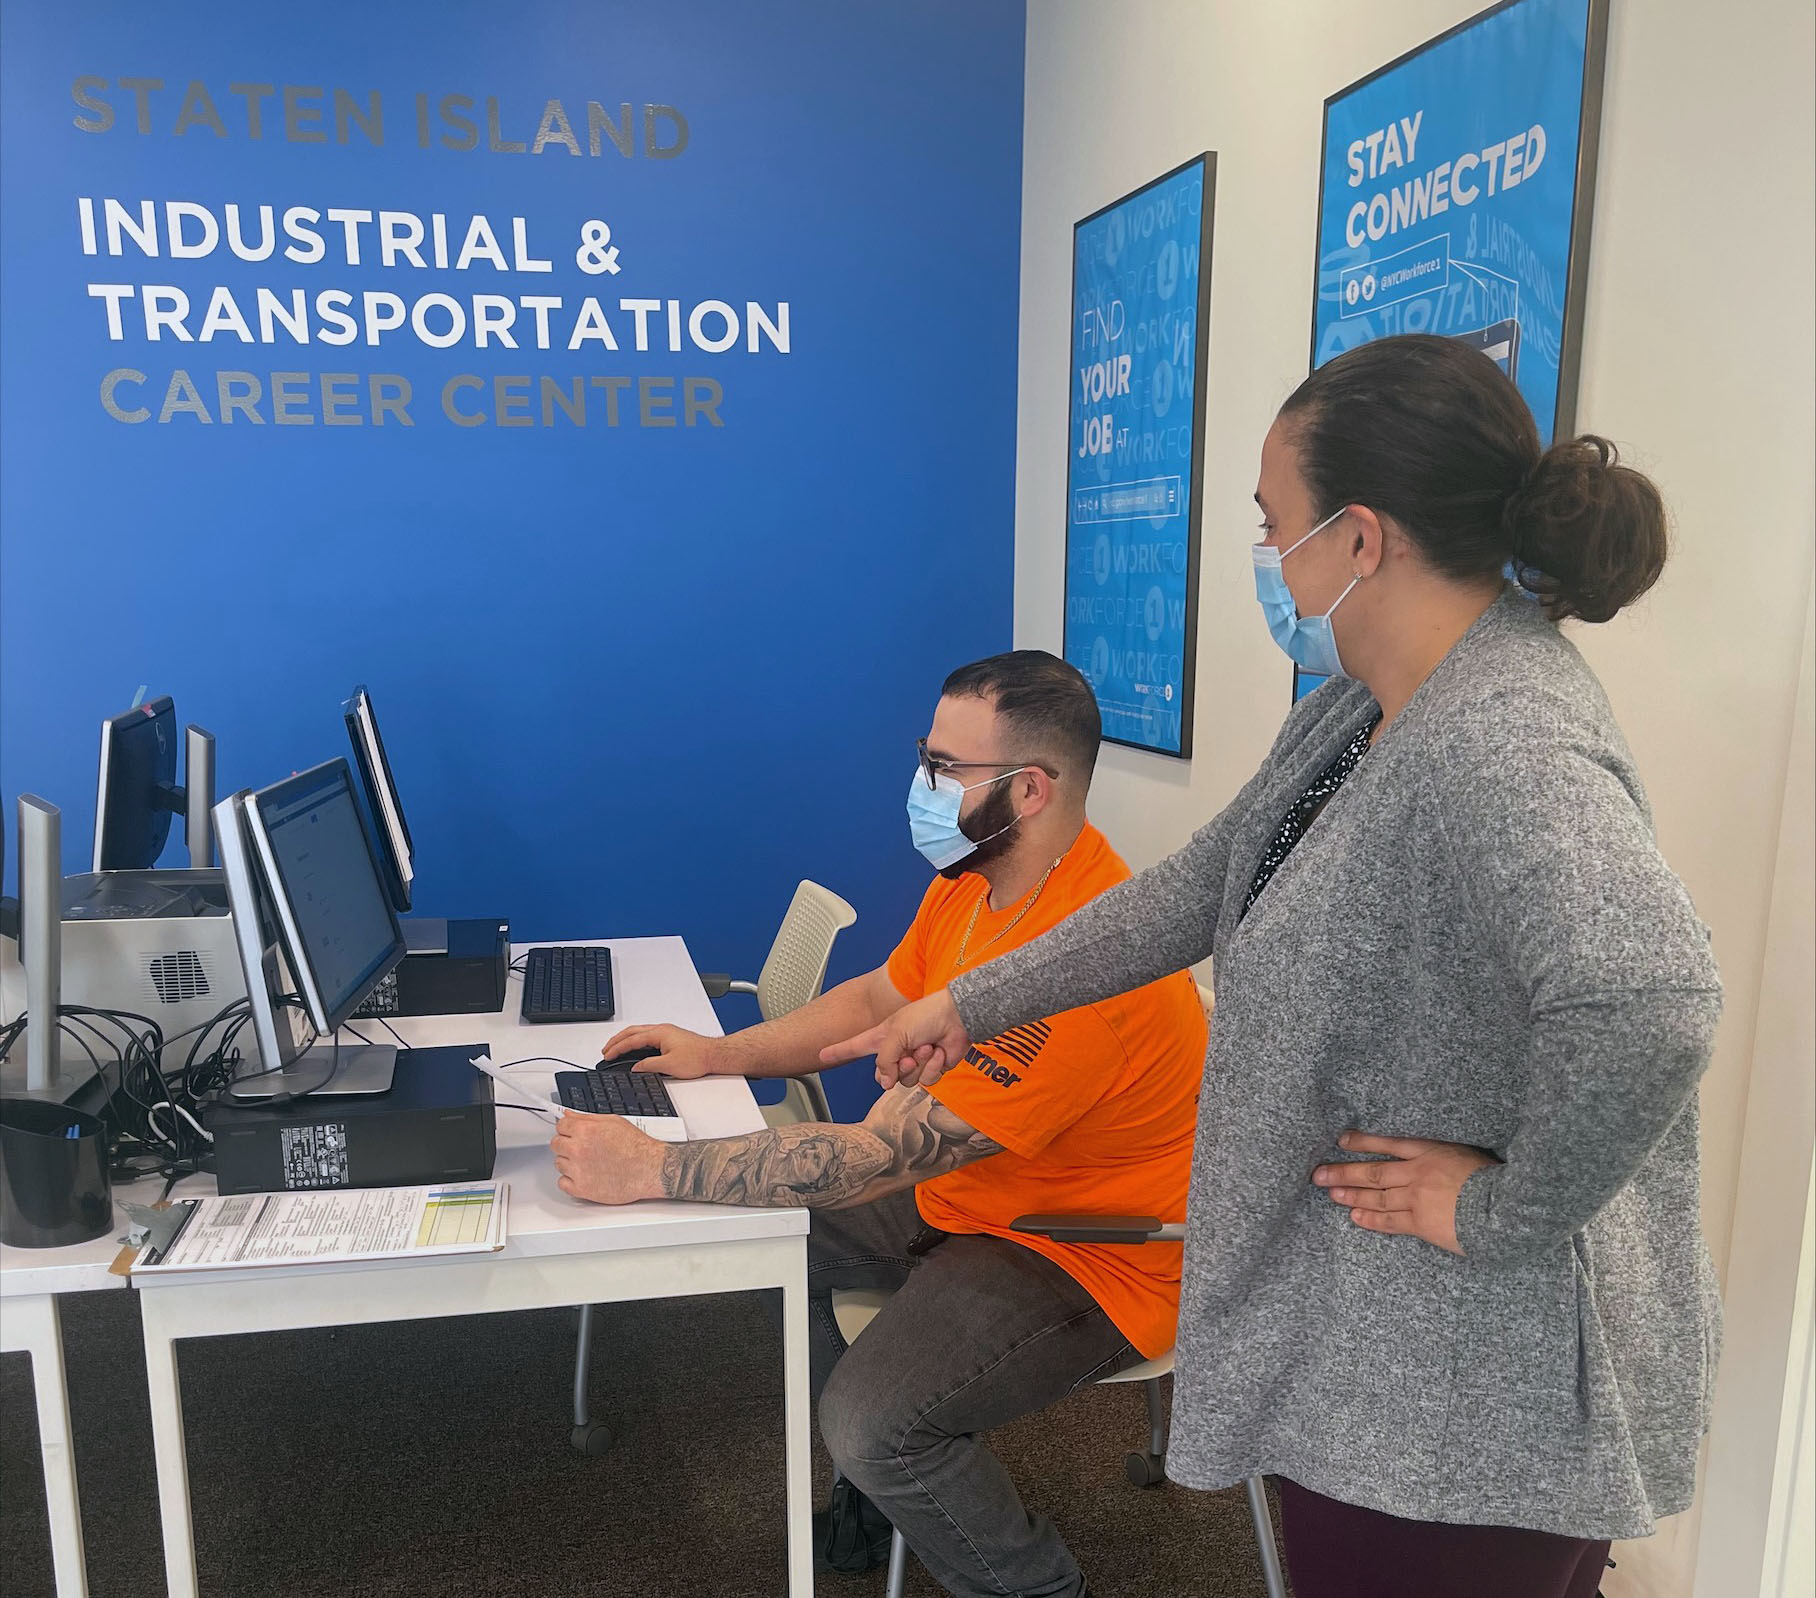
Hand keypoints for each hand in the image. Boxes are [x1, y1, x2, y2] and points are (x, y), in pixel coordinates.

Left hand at [550, 1112, 666, 1204]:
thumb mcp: (613, 1122)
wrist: (649, 1169)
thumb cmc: (636, 1147)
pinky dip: (570, 1180)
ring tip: (588, 1162)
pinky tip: (584, 1175)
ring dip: (569, 1162)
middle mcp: (578, 1149)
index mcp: (585, 1130)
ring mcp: (578, 1170)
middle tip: (581, 1147)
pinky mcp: (581, 1189)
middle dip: (566, 1144)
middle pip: (556, 1144)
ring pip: (558, 1163)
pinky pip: (562, 1183)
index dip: (567, 1128)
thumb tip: (569, 1114)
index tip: (571, 1132)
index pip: (560, 1125)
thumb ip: (587, 1117)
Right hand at [599, 1023, 721, 1078]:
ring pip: (639, 1032)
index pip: (631, 1040)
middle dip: (616, 1040)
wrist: (714, 1055)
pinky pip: (647, 1036)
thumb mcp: (669, 1066)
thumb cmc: (698, 1057)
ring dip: (626, 1039)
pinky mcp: (670, 1037)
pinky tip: (634, 1048)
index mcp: (659, 1033)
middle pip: (632, 1032)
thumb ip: (649, 1066)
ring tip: (615, 1048)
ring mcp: (666, 1032)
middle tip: (606, 1049)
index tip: (607, 1055)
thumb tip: (636, 1067)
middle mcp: (661, 1029)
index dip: (617, 1048)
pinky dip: (636, 1041)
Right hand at [820, 989, 970, 1089]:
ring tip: (927, 1047)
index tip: (822, 1053)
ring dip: (918, 1064)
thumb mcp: (895, 1034)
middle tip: (908, 1054)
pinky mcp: (931, 1067)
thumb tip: (884, 1083)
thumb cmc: (926, 1015)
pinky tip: (939, 1051)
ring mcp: (913, 1060)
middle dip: (897, 1067)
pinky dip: (933, 1066)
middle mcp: (896, 1051)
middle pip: (883, 1075)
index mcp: (882, 1037)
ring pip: (907, 1081)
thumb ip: (884, 1061)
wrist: (957, 1018)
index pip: (854, 1047)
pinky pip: (926, 1080)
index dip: (837, 1051)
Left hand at [1312, 1131, 1499, 1255]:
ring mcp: (1417, 1198)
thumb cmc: (1496, 1180)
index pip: (1390, 1144)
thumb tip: (1435, 1163)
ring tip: (1331, 1194)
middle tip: (1318, 1175)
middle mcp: (1418, 1172)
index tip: (1342, 1140)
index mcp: (1431, 1152)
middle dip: (1344, 1172)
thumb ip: (1446, 1158)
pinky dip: (1370, 1219)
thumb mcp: (1469, 1156)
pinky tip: (1354, 1217)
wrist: (1507, 1208)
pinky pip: (1390, 1221)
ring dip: (1352, 1195)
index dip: (1364, 1142)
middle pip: (1373, 1171)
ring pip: (1377, 1196)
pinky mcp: (1421, 1223)